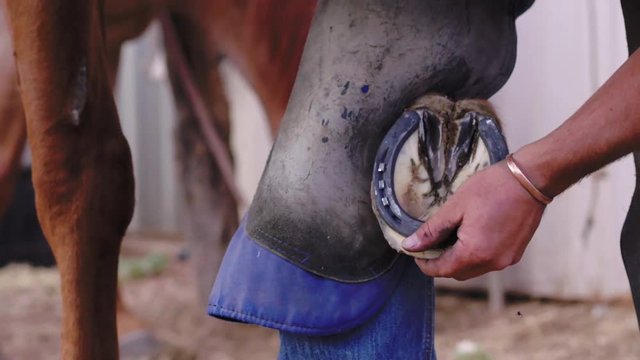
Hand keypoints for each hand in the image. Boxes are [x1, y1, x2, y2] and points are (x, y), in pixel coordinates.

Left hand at [402, 161, 545, 279]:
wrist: (531, 179)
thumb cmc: (492, 188)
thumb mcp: (455, 207)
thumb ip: (432, 230)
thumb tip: (410, 246)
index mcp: (475, 253)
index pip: (442, 270)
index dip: (425, 264)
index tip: (415, 251)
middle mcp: (492, 263)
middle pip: (458, 273)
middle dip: (441, 262)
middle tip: (430, 242)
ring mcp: (506, 260)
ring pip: (473, 269)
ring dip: (459, 259)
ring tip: (450, 236)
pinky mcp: (515, 254)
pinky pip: (488, 262)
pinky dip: (475, 255)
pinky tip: (470, 235)